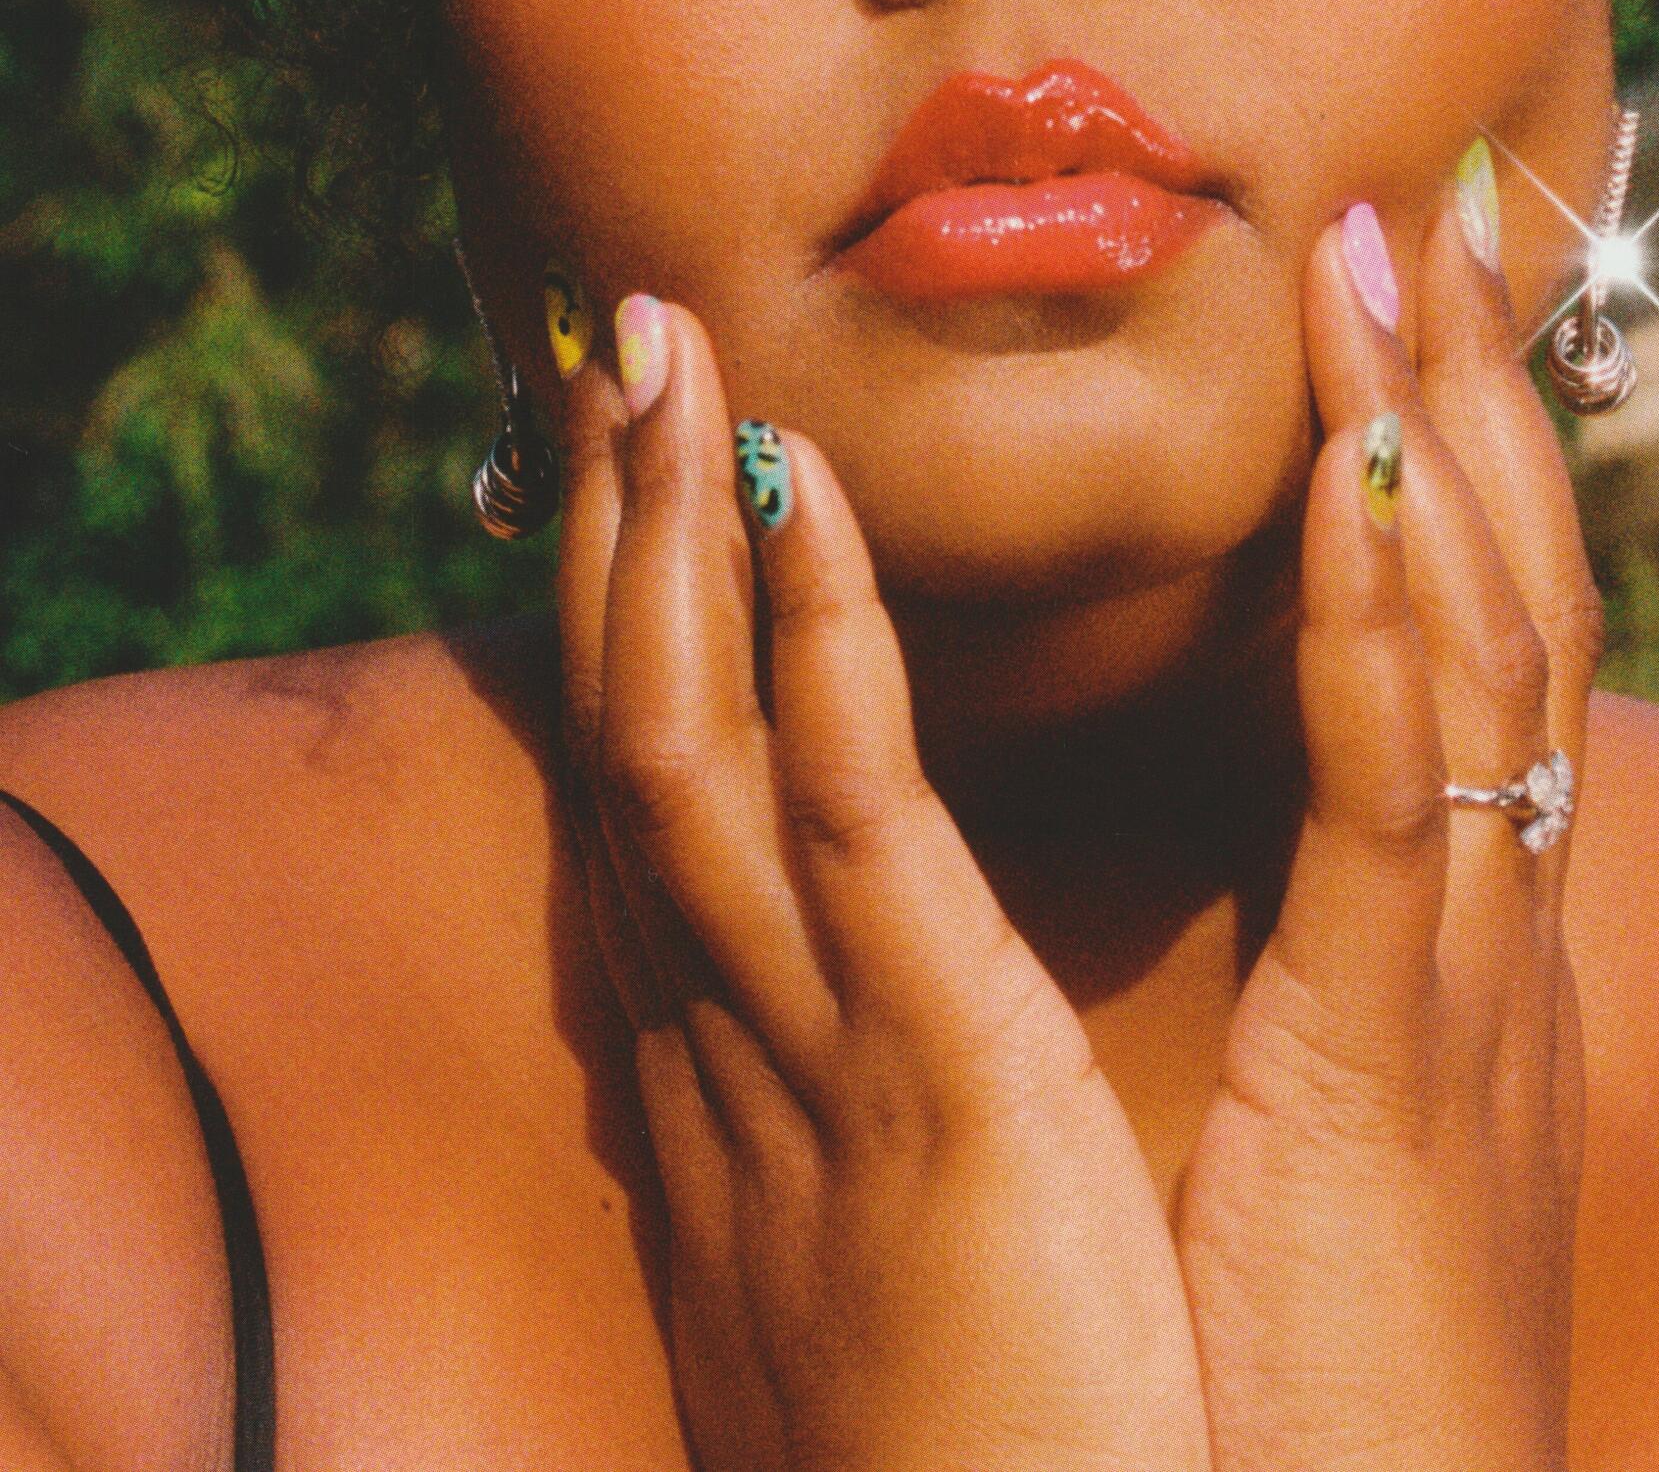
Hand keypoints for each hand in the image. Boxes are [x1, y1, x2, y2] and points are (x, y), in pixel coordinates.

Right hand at [554, 298, 1210, 1471]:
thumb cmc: (1012, 1436)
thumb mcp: (888, 1220)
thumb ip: (860, 1073)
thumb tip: (863, 966)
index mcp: (746, 1065)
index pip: (658, 797)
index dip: (632, 615)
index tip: (647, 451)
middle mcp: (729, 1041)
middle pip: (631, 733)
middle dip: (612, 529)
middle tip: (617, 333)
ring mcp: (806, 1053)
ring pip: (681, 743)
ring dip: (663, 533)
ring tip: (662, 349)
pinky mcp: (921, 1078)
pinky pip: (844, 823)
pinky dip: (808, 644)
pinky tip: (794, 493)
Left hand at [1174, 186, 1597, 1471]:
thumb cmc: (1311, 1392)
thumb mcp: (1331, 1137)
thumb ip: (1322, 982)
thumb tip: (1267, 852)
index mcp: (1456, 943)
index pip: (1466, 643)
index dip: (1444, 458)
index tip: (1392, 299)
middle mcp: (1490, 929)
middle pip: (1500, 596)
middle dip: (1467, 389)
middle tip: (1427, 201)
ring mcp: (1469, 984)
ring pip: (1478, 650)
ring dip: (1434, 432)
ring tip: (1391, 254)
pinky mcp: (1407, 1063)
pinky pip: (1405, 798)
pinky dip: (1390, 620)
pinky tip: (1368, 470)